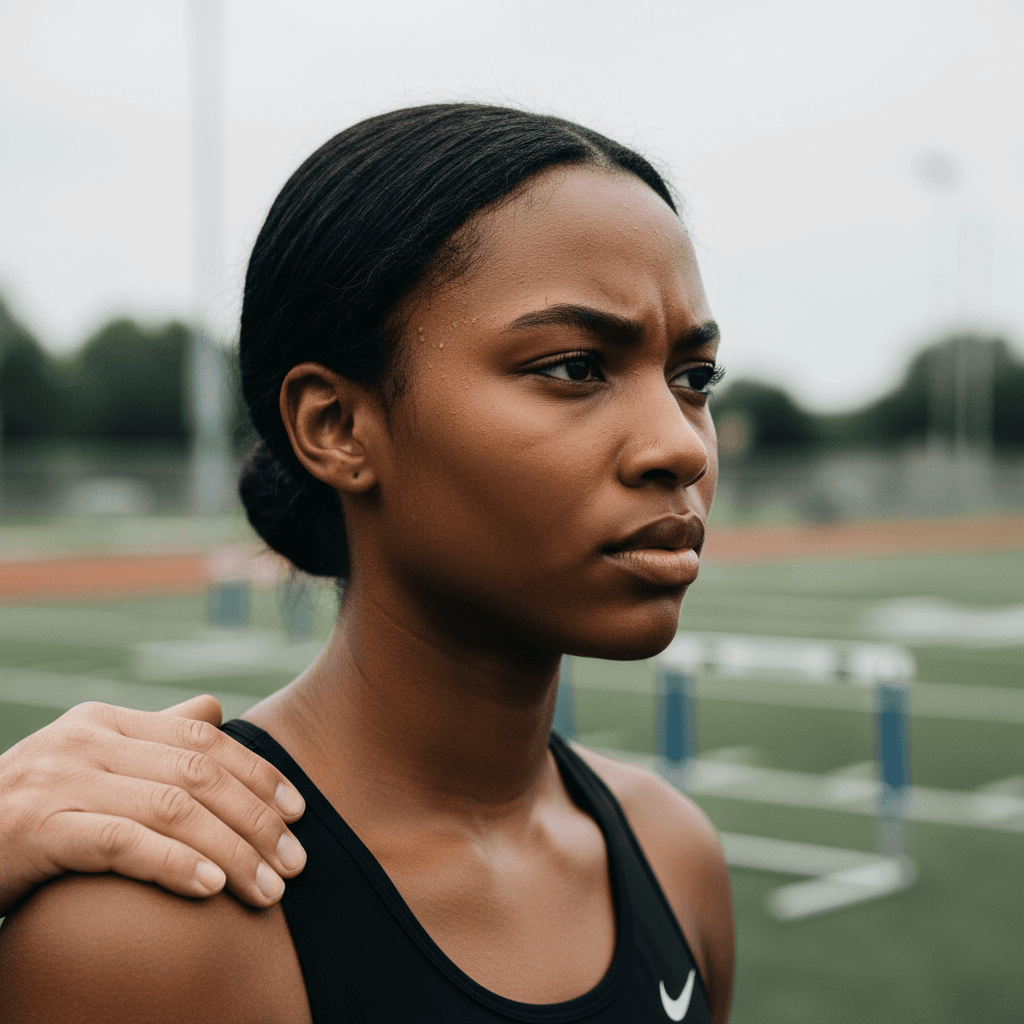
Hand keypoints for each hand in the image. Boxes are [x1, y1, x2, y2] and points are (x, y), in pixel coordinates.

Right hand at [0, 695, 305, 917]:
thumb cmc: (33, 808)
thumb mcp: (91, 761)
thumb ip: (152, 737)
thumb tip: (213, 709)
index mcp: (107, 721)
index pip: (203, 740)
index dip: (257, 774)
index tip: (298, 811)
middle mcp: (86, 740)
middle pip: (198, 775)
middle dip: (256, 820)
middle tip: (295, 862)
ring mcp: (60, 781)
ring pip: (172, 810)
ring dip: (231, 851)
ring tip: (267, 887)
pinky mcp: (38, 828)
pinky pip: (123, 843)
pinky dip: (174, 863)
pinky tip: (210, 889)